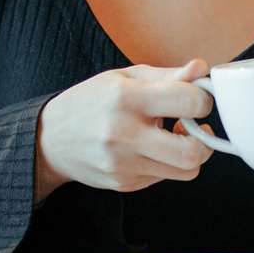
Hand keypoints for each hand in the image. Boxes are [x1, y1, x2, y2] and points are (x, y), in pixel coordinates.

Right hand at [34, 59, 215, 201]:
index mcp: (126, 98)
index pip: (189, 102)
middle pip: (193, 151)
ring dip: (189, 153)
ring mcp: (123, 164)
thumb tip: (201, 68)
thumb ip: (168, 75)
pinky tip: (151, 148)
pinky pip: (165, 178)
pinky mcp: (123, 183)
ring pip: (186, 170)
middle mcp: (124, 134)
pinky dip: (167, 163)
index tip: (196, 98)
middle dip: (205, 138)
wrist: (48, 140)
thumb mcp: (125, 78)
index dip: (203, 100)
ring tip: (173, 136)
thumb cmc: (91, 102)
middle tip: (194, 125)